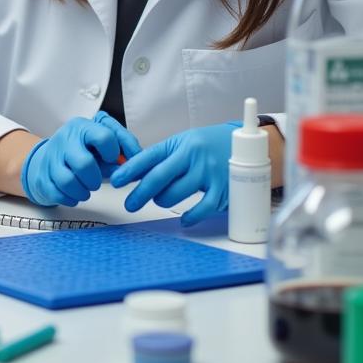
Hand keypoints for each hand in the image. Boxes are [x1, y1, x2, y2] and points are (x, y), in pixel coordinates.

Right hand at [21, 112, 142, 206]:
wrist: (46, 160)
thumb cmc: (81, 153)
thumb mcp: (101, 146)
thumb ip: (120, 152)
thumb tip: (135, 168)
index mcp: (82, 127)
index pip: (105, 137)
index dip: (114, 153)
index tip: (112, 160)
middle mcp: (65, 139)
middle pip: (84, 164)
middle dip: (95, 178)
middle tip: (96, 179)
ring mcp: (51, 158)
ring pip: (69, 181)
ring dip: (83, 190)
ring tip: (86, 187)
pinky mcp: (43, 178)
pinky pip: (59, 194)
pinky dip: (72, 198)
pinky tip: (75, 192)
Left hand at [109, 122, 237, 225]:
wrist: (246, 144)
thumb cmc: (209, 145)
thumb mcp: (184, 143)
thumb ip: (163, 157)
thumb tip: (135, 172)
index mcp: (181, 144)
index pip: (149, 156)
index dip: (130, 170)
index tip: (115, 180)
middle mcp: (193, 157)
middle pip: (159, 178)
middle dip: (140, 193)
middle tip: (130, 203)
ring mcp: (209, 174)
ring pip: (175, 194)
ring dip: (162, 201)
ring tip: (160, 200)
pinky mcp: (223, 191)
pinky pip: (201, 209)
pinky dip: (190, 216)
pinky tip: (183, 218)